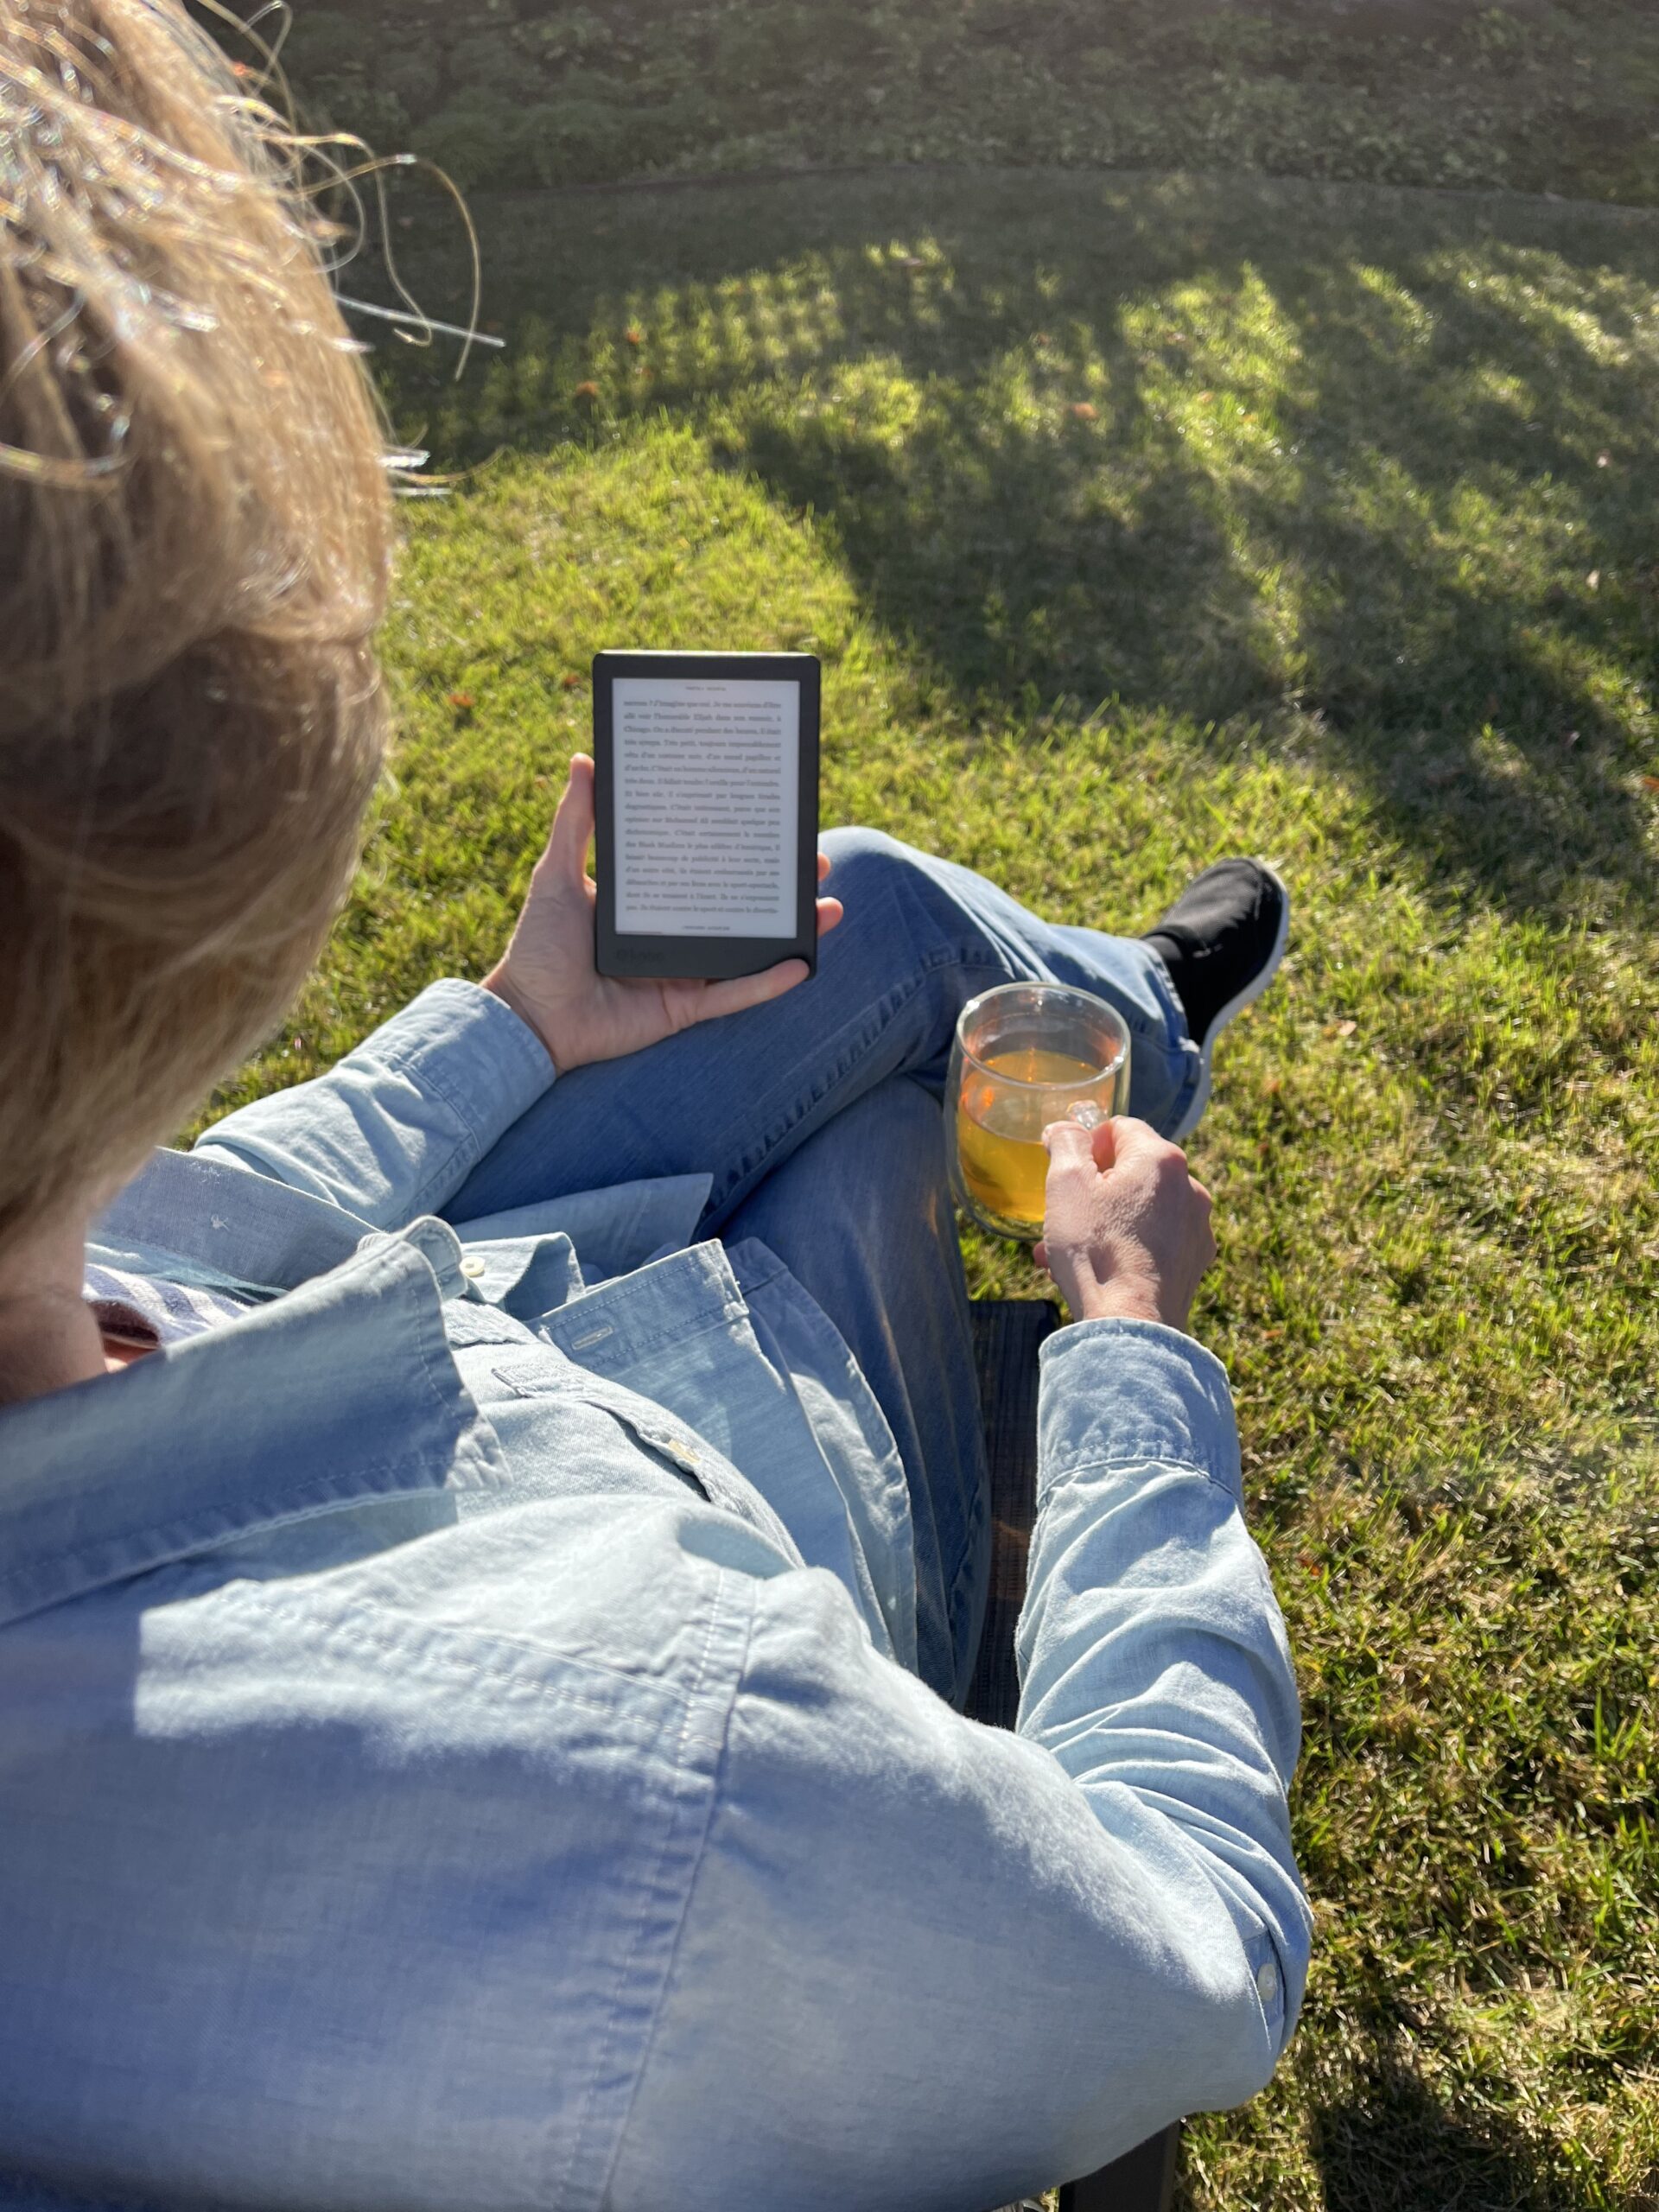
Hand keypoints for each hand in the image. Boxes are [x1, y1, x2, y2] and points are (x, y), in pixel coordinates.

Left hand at [481, 754, 843, 1070]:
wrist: (526, 1018)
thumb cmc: (537, 947)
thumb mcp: (556, 874)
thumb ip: (576, 823)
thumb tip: (585, 760)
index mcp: (648, 898)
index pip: (703, 865)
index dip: (740, 846)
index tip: (771, 819)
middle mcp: (672, 932)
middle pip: (738, 904)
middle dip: (781, 885)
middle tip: (815, 859)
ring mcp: (682, 970)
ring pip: (748, 948)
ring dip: (791, 931)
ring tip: (829, 908)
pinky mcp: (683, 1008)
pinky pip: (734, 994)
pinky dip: (768, 982)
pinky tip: (803, 963)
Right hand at [1035, 1116, 1215, 1333]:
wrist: (1131, 1325)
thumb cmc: (1096, 1251)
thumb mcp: (1066, 1185)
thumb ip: (1066, 1143)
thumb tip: (1066, 1128)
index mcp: (1161, 1159)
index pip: (1119, 1128)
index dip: (1087, 1146)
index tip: (1066, 1175)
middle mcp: (1190, 1187)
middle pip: (1132, 1172)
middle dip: (1093, 1191)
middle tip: (1062, 1217)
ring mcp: (1197, 1226)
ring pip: (1140, 1210)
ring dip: (1104, 1222)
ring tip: (1067, 1252)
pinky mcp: (1195, 1260)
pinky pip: (1155, 1240)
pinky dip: (1127, 1246)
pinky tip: (1098, 1270)